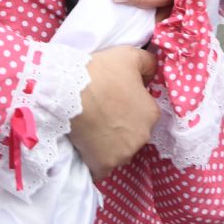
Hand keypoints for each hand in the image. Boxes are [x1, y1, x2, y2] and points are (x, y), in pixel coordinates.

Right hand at [69, 45, 159, 181]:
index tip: (113, 98)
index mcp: (151, 113)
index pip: (144, 112)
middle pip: (133, 133)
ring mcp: (123, 154)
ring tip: (91, 128)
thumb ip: (148, 62)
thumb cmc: (101, 72)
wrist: (70, 92)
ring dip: (109, 144)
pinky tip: (86, 146)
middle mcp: (142, 138)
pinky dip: (96, 160)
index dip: (129, 104)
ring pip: (119, 151)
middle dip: (121, 126)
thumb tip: (152, 71)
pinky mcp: (103, 166)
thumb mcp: (129, 55)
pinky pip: (102, 167)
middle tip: (101, 112)